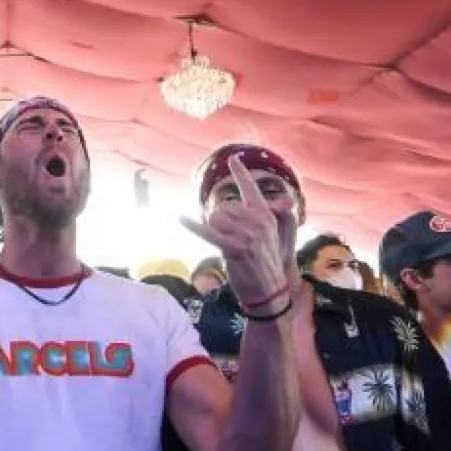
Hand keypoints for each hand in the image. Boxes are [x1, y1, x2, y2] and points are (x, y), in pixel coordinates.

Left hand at [181, 155, 288, 311]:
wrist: (270, 291)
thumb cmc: (265, 265)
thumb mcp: (268, 237)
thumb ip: (253, 219)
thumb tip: (227, 211)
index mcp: (265, 215)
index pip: (250, 187)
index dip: (240, 171)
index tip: (233, 158)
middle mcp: (257, 221)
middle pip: (223, 207)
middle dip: (218, 221)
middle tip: (229, 240)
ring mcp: (246, 234)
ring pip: (213, 219)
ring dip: (212, 231)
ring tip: (225, 247)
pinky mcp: (233, 248)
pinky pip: (207, 233)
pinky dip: (192, 226)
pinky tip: (180, 218)